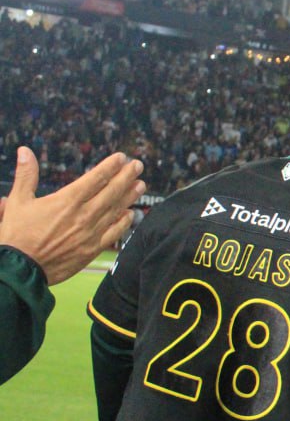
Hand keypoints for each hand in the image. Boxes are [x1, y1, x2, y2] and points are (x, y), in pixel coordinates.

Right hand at [0, 147, 144, 283]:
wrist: (21, 269)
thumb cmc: (17, 235)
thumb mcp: (17, 201)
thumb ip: (26, 175)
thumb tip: (25, 151)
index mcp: (67, 200)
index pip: (96, 178)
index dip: (110, 166)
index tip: (121, 158)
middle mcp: (83, 215)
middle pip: (111, 191)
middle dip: (126, 176)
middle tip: (138, 165)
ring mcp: (91, 233)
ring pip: (115, 210)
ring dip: (129, 196)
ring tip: (140, 185)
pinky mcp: (92, 249)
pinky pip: (114, 234)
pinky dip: (124, 223)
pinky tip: (131, 215)